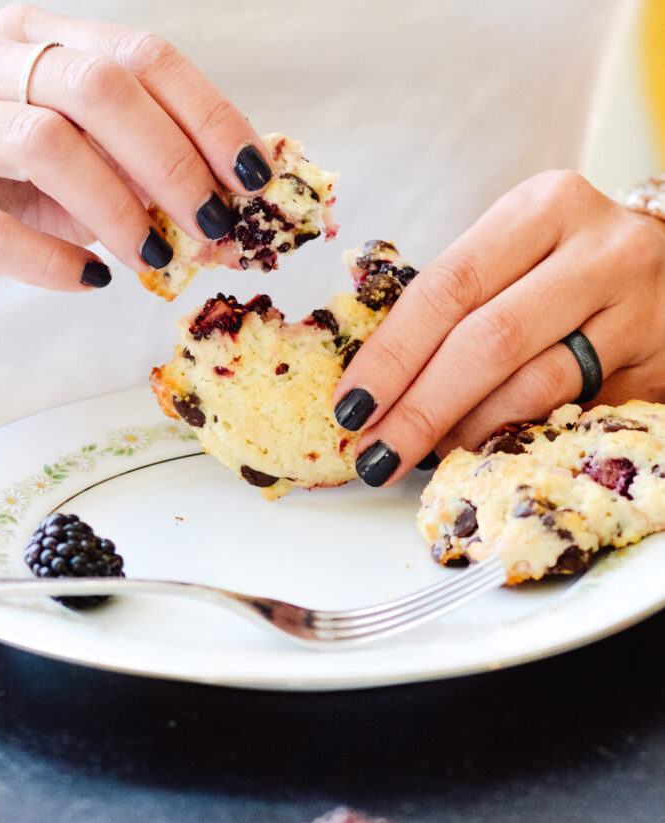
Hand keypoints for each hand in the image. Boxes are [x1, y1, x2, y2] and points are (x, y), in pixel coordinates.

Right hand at [0, 3, 271, 321]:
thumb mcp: (75, 179)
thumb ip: (137, 180)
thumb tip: (227, 213)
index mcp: (31, 40)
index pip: (139, 56)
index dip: (208, 116)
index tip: (255, 179)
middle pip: (96, 87)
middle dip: (171, 162)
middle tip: (212, 227)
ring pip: (43, 144)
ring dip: (118, 211)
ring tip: (153, 261)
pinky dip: (52, 261)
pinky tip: (88, 280)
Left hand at [333, 170, 664, 485]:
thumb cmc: (569, 267)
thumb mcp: (517, 255)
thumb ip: (456, 302)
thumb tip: (374, 384)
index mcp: (542, 208)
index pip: (448, 285)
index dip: (392, 353)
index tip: (351, 404)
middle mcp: (597, 249)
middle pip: (487, 339)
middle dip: (419, 405)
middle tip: (374, 451)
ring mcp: (636, 307)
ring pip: (532, 384)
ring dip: (462, 429)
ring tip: (420, 452)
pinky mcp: (656, 362)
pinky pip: (568, 410)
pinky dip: (510, 434)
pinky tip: (476, 446)